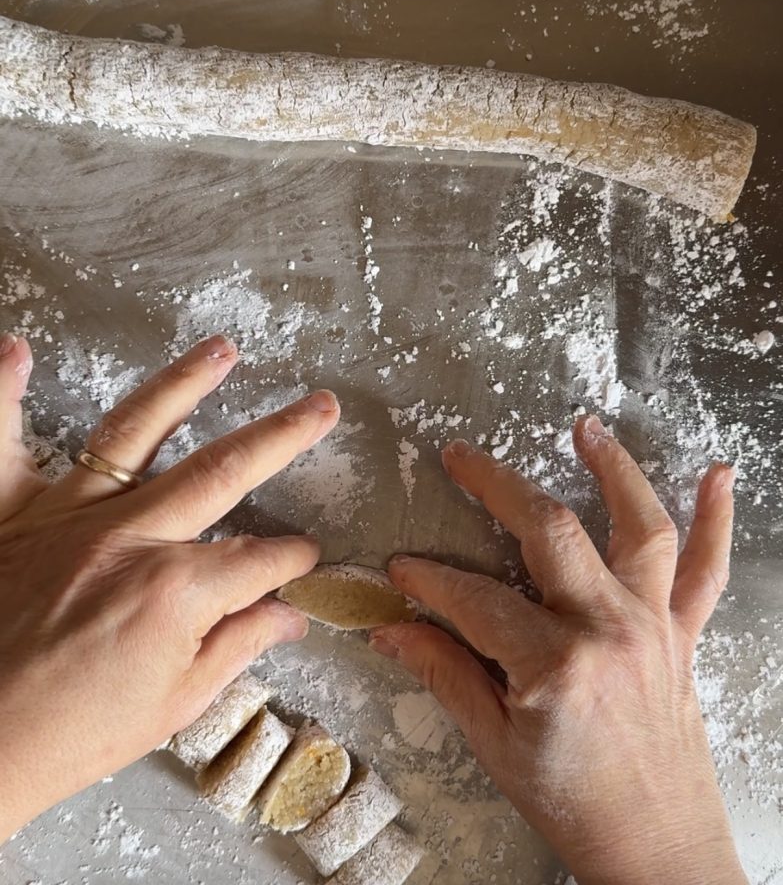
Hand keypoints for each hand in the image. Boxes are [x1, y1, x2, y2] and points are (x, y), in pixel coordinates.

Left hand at [0, 331, 339, 840]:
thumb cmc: (68, 737)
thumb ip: (237, 646)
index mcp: (174, 589)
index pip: (259, 559)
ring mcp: (65, 515)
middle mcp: (126, 537)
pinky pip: (1, 442)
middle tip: (320, 406)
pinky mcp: (10, 513)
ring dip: (184, 384)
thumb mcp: (173, 705)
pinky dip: (3, 393)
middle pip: (223, 470)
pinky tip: (18, 349)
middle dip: (283, 435)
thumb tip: (290, 616)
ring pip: (134, 430)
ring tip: (223, 350)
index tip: (303, 561)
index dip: (291, 560)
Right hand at [370, 418, 747, 884]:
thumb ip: (444, 673)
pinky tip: (720, 475)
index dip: (429, 579)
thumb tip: (390, 628)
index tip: (401, 568)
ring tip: (585, 428)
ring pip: (640, 527)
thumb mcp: (494, 744)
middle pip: (551, 530)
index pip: (473, 598)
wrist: (655, 848)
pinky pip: (707, 570)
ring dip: (615, 470)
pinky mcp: (683, 635)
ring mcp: (654, 626)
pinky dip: (718, 519)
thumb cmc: (573, 803)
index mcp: (555, 665)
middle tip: (461, 457)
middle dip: (497, 485)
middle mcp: (609, 630)